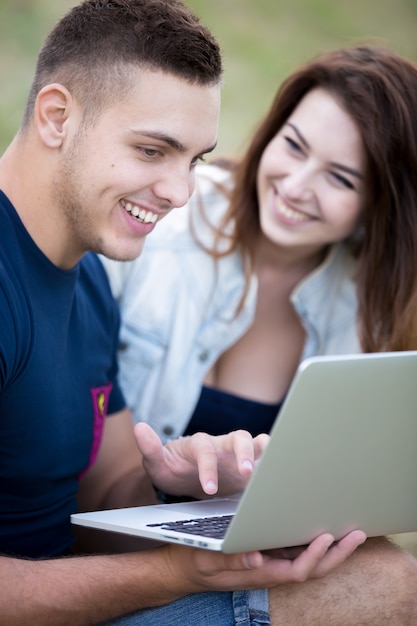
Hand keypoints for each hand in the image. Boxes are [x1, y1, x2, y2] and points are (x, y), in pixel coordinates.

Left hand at [134, 423, 268, 497]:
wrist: (186, 477)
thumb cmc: (173, 468)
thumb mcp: (157, 462)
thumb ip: (150, 448)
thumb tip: (139, 427)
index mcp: (199, 444)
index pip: (205, 449)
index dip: (208, 467)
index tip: (209, 489)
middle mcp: (222, 444)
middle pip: (239, 437)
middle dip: (244, 453)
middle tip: (247, 474)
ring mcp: (238, 453)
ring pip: (258, 443)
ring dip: (267, 455)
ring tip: (272, 475)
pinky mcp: (250, 465)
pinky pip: (267, 458)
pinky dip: (275, 465)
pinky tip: (281, 484)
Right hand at [163, 530, 366, 593]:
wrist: (180, 568)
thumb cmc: (192, 562)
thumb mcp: (204, 558)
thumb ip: (228, 558)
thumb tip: (254, 557)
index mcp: (257, 573)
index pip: (295, 571)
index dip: (314, 557)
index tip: (327, 537)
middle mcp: (268, 569)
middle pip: (310, 567)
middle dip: (336, 554)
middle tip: (357, 533)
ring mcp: (268, 561)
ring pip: (306, 558)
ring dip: (330, 547)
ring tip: (349, 528)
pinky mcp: (264, 552)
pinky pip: (294, 549)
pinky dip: (311, 539)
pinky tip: (321, 525)